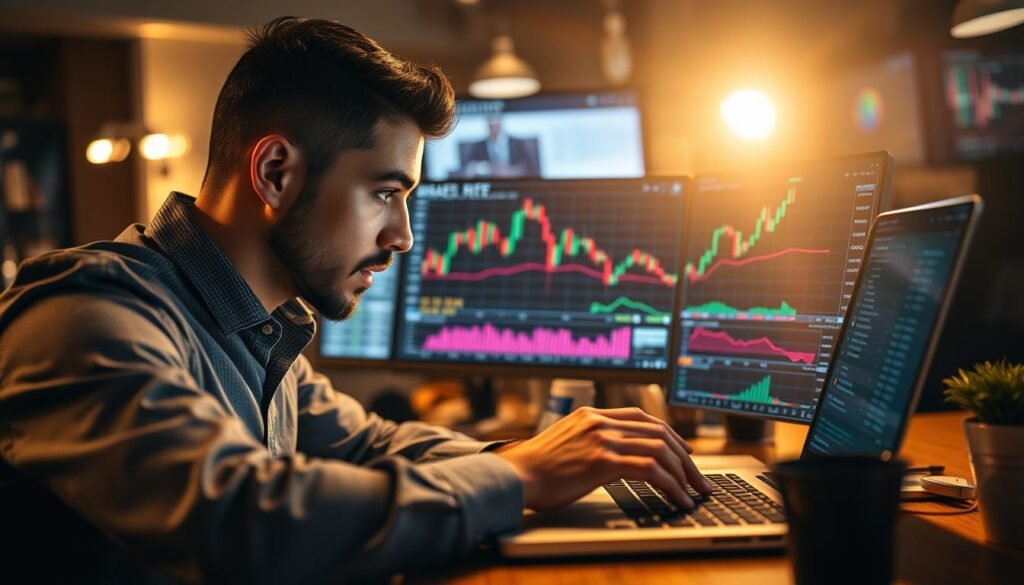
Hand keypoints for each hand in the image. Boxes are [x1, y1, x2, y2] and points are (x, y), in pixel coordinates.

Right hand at [495, 407, 712, 510]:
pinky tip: (678, 499)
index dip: (668, 433)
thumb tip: (615, 459)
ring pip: (659, 450)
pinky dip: (671, 486)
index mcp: (591, 415)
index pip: (641, 417)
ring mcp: (602, 439)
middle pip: (657, 432)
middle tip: (697, 478)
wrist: (515, 476)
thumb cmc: (536, 469)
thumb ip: (590, 441)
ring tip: (693, 492)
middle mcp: (599, 422)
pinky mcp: (603, 461)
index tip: (683, 450)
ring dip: (683, 474)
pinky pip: (650, 471)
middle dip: (684, 457)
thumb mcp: (565, 442)